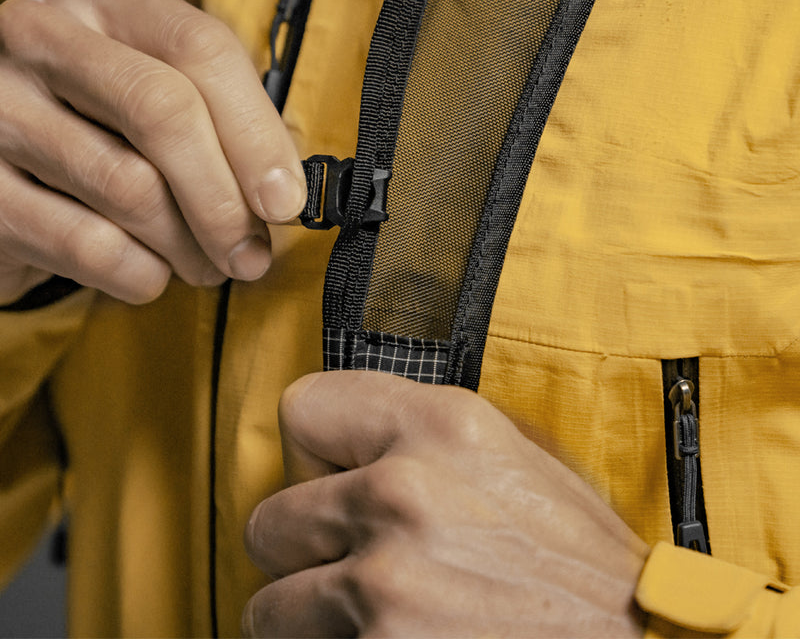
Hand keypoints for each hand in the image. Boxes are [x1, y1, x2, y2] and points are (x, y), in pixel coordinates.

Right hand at [0, 0, 306, 303]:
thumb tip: (284, 192)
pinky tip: (151, 272)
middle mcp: (41, 35)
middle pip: (164, 111)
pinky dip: (138, 273)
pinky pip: (85, 244)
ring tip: (208, 265)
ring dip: (189, 247)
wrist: (10, 172)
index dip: (257, 134)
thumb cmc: (107, 132)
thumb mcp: (168, 100)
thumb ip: (227, 125)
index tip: (285, 201)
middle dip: (224, 200)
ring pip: (129, 187)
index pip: (201, 49)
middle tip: (253, 253)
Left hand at [243, 370, 648, 637]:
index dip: (315, 451)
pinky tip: (387, 638)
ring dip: (311, 610)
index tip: (336, 478)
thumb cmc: (576, 563)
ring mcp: (386, 578)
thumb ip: (422, 437)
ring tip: (375, 610)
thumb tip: (346, 443)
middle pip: (270, 514)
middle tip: (360, 558)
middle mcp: (404, 489)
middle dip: (307, 545)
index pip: (301, 405)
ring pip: (269, 597)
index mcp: (443, 424)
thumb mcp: (512, 459)